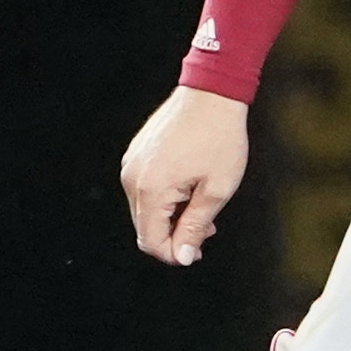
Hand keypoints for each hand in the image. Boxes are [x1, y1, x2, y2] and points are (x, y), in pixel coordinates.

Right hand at [121, 87, 248, 266]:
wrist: (211, 93)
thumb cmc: (219, 138)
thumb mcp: (217, 189)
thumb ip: (195, 226)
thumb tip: (181, 257)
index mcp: (151, 189)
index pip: (151, 241)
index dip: (175, 253)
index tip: (199, 250)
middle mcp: (132, 178)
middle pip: (145, 228)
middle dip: (174, 236)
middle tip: (207, 229)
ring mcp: (131, 164)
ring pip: (145, 209)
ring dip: (171, 216)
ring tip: (202, 206)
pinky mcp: (136, 154)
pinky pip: (144, 188)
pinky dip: (165, 197)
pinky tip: (190, 188)